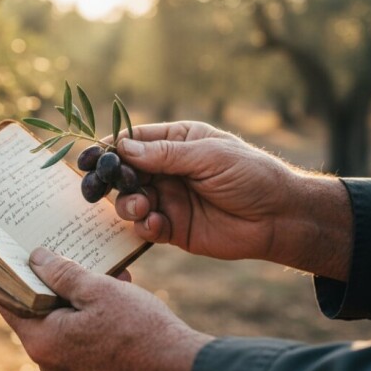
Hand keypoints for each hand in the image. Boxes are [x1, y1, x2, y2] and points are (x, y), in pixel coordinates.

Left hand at [0, 248, 211, 370]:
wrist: (179, 368)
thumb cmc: (138, 329)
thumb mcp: (96, 289)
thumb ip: (61, 273)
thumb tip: (35, 258)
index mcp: (42, 341)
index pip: (9, 302)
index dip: (9, 272)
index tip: (11, 248)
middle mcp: (49, 359)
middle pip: (37, 308)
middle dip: (51, 277)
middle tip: (57, 247)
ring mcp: (70, 365)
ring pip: (63, 317)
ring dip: (78, 290)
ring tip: (97, 265)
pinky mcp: (91, 367)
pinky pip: (80, 330)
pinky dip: (91, 308)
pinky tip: (114, 284)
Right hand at [108, 121, 351, 279]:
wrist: (280, 217)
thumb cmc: (251, 175)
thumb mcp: (209, 156)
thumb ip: (165, 155)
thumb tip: (122, 149)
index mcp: (176, 142)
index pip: (133, 142)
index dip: (109, 149)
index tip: (90, 158)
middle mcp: (166, 170)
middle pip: (123, 173)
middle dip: (110, 180)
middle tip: (98, 188)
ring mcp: (168, 199)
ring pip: (129, 201)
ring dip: (127, 205)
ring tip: (142, 207)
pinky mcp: (173, 228)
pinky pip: (145, 228)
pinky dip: (145, 227)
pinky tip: (157, 224)